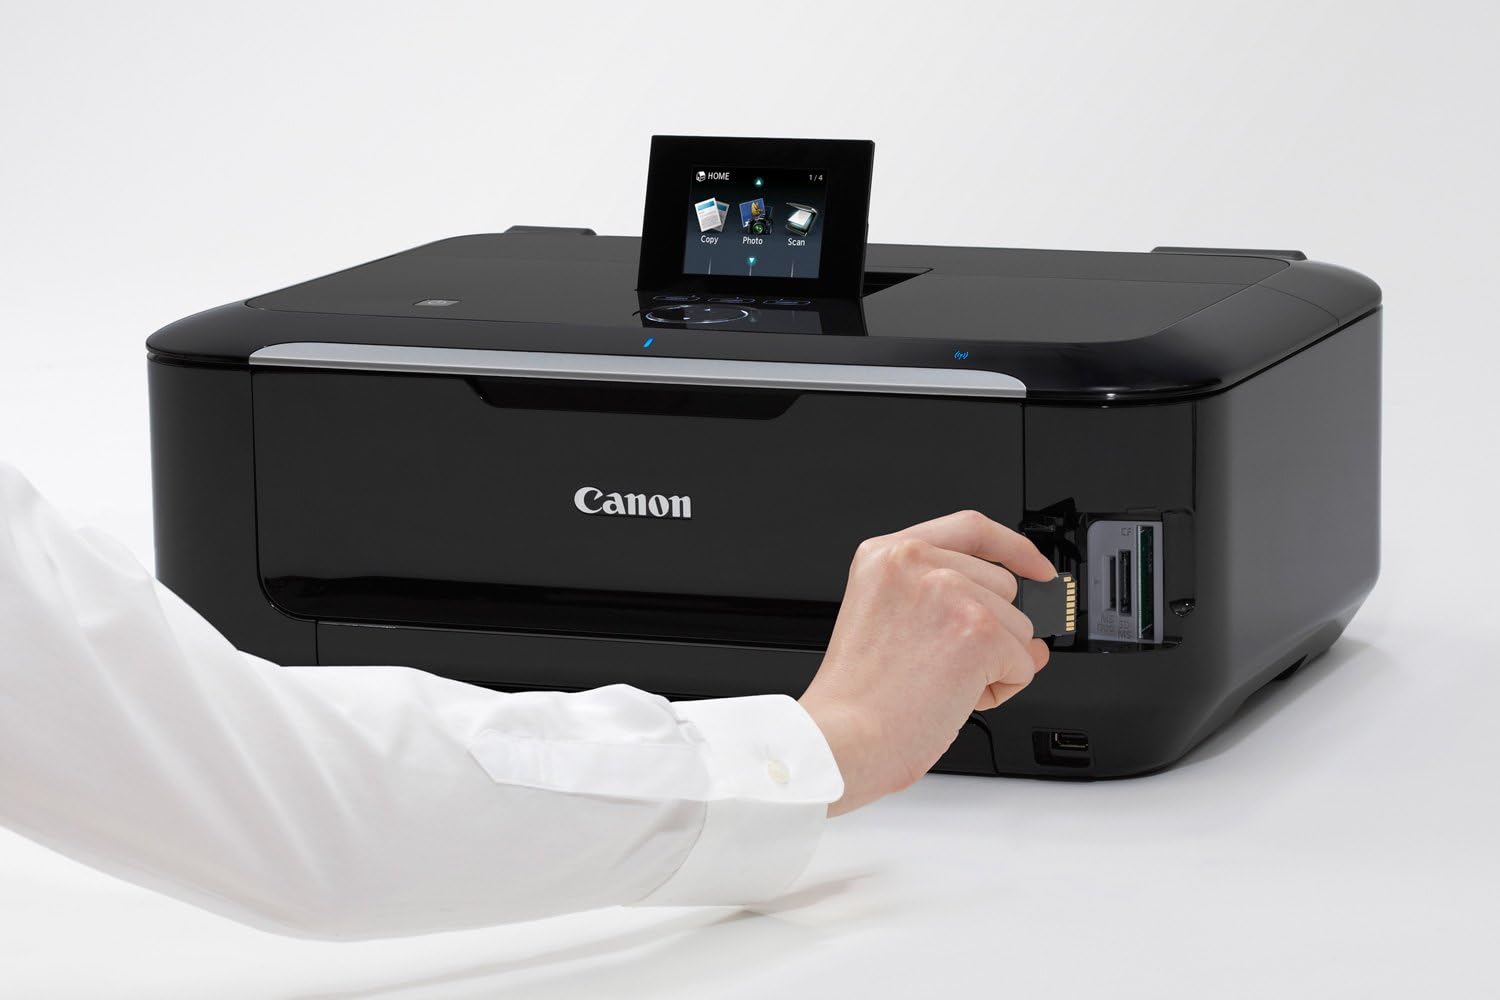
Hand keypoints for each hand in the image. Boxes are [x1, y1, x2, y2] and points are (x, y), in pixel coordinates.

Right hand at [799, 510, 1055, 815]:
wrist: (841, 740)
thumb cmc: (854, 699)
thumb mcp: (889, 626)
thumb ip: (955, 610)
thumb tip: (1029, 639)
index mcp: (885, 556)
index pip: (971, 528)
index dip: (1013, 548)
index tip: (1037, 567)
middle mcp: (914, 562)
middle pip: (1003, 584)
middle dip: (991, 631)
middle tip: (942, 664)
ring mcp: (948, 592)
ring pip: (1017, 625)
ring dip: (994, 664)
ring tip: (940, 683)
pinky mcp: (977, 630)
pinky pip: (1023, 662)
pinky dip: (1001, 689)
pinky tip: (956, 697)